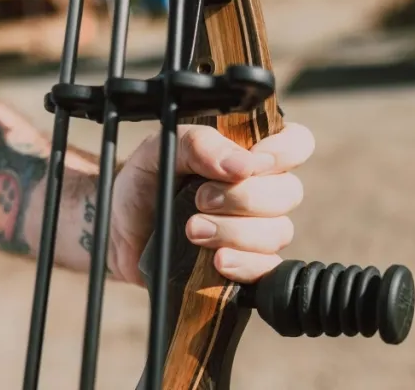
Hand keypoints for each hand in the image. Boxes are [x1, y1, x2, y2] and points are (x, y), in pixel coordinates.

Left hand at [109, 123, 314, 285]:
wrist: (117, 230)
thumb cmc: (145, 181)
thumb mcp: (162, 149)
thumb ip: (201, 145)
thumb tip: (244, 165)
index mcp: (250, 154)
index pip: (297, 144)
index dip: (284, 153)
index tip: (251, 164)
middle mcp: (262, 192)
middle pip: (289, 193)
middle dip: (244, 198)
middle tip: (200, 199)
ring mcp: (257, 232)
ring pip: (278, 232)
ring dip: (235, 233)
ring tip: (193, 231)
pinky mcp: (246, 268)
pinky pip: (267, 270)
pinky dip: (244, 265)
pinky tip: (218, 263)